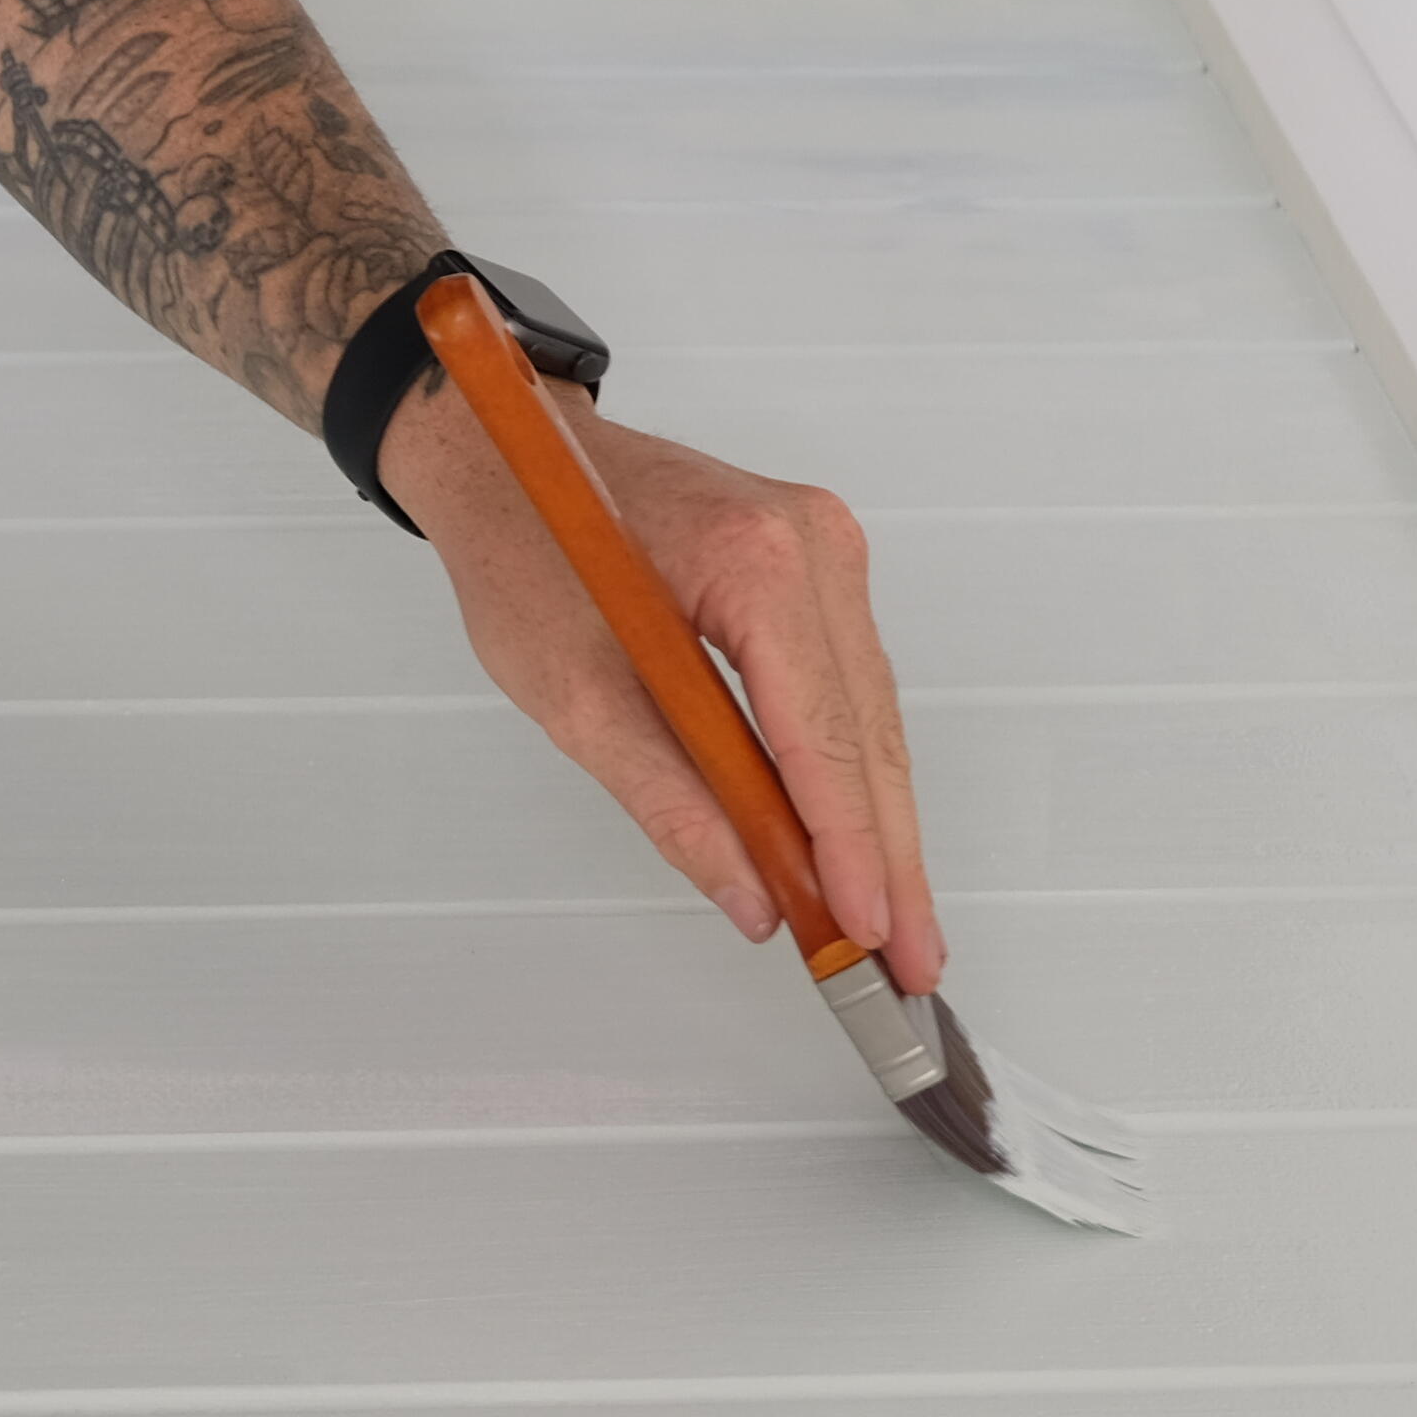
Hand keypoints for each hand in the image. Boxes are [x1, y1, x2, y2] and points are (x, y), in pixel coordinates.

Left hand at [378, 378, 944, 998]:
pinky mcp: (817, 567)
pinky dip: (848, 771)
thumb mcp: (574, 694)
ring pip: (871, 717)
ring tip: (892, 928)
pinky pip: (848, 688)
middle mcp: (813, 544)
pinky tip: (857, 847)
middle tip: (907, 965)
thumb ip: (670, 801)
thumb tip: (749, 895)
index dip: (851, 847)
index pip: (823, 735)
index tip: (869, 932)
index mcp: (755, 561)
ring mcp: (826, 549)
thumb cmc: (525, 546)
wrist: (508, 451)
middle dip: (888, 859)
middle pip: (869, 734)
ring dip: (879, 826)